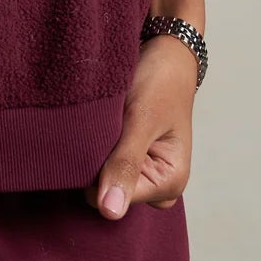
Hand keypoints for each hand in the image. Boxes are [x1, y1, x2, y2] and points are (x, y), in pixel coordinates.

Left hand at [84, 0, 203, 220]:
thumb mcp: (141, 120)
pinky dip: (91, 143)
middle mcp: (155, 184)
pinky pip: (96, 161)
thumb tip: (110, 213)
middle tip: (101, 124)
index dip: (95, 173)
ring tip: (102, 119)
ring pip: (96, 177)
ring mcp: (139, 170)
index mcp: (170, 183)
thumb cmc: (160, 80)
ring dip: (91, 150)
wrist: (164, 47)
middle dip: (93, 163)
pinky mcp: (125, 154)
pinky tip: (98, 122)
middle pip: (102, 193)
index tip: (98, 136)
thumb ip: (125, 165)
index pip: (110, 201)